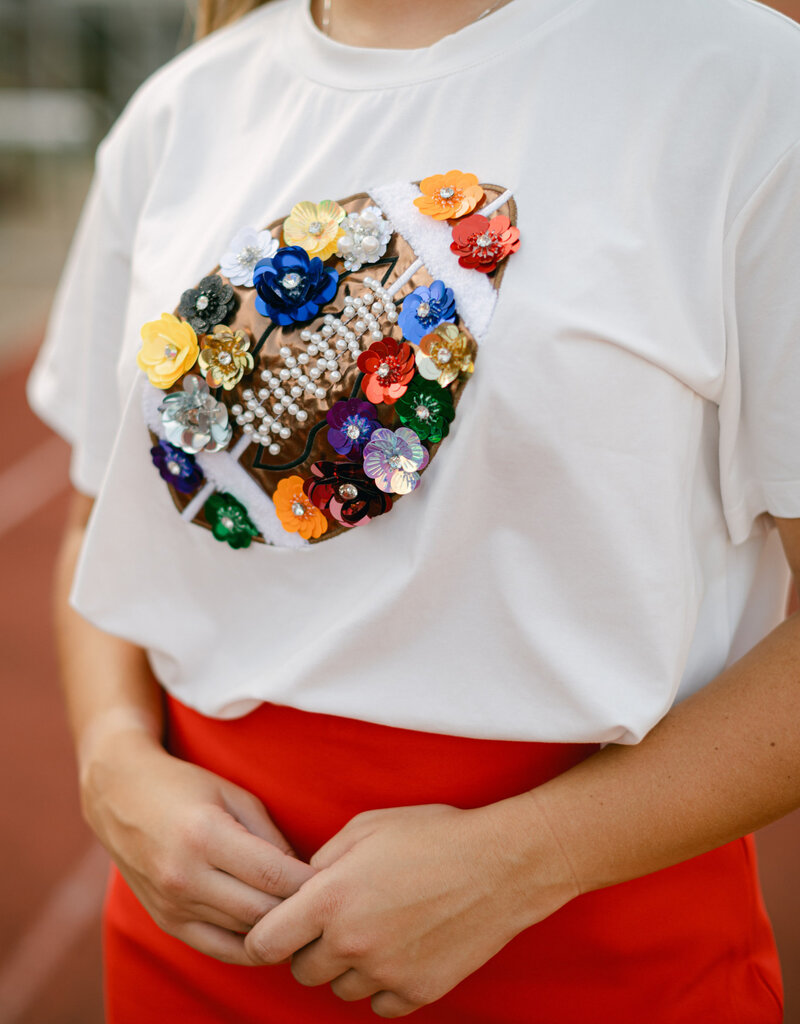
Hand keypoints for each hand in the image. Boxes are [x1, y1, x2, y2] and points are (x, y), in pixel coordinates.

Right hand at [81, 727, 314, 963]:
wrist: (120, 797)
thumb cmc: (185, 786)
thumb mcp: (233, 795)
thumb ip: (270, 836)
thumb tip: (304, 874)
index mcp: (205, 836)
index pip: (273, 874)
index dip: (309, 882)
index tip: (334, 880)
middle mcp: (185, 876)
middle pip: (261, 911)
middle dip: (299, 908)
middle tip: (326, 902)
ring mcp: (172, 904)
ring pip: (243, 933)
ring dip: (277, 927)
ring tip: (305, 915)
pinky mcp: (165, 922)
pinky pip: (218, 948)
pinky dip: (249, 946)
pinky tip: (272, 933)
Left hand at [244, 800, 577, 1016]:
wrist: (500, 864)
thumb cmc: (431, 834)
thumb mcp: (366, 826)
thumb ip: (322, 861)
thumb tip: (301, 887)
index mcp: (330, 900)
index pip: (264, 943)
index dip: (264, 935)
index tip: (277, 927)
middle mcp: (351, 943)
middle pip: (301, 970)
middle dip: (309, 947)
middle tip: (337, 920)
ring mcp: (385, 973)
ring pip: (339, 989)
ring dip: (347, 967)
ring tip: (375, 929)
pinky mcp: (418, 992)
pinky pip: (379, 1004)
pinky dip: (382, 984)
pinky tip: (400, 950)